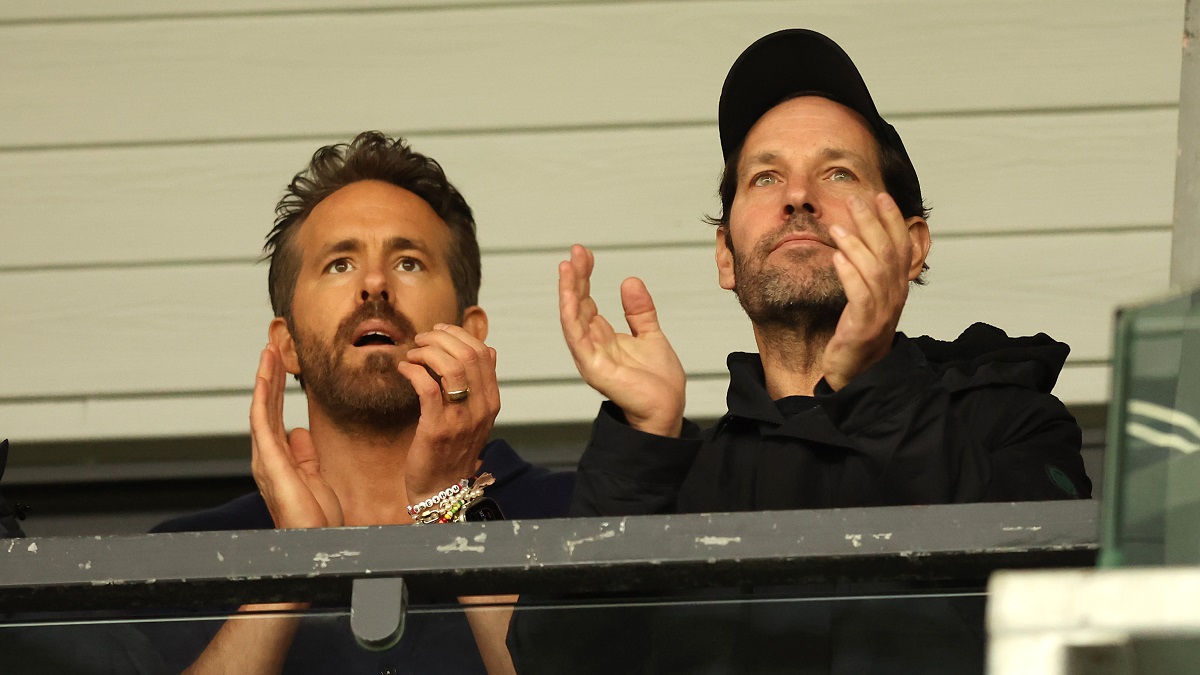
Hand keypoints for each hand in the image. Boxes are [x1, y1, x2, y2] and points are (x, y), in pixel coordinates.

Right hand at [250, 345, 343, 528]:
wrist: (314, 542)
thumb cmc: (314, 519)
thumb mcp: (314, 478)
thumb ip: (305, 455)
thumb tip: (299, 432)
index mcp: (279, 459)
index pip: (276, 416)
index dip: (277, 389)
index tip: (280, 365)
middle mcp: (267, 456)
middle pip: (267, 407)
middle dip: (269, 377)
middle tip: (271, 348)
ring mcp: (266, 458)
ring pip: (261, 408)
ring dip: (263, 379)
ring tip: (267, 352)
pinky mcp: (270, 462)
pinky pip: (263, 422)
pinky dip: (262, 396)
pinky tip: (264, 376)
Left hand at [397, 325, 499, 504]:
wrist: (442, 490)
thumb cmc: (453, 450)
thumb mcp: (476, 416)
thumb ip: (482, 384)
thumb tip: (490, 350)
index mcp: (492, 402)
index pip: (483, 354)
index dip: (459, 335)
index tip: (439, 332)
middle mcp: (481, 408)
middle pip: (467, 355)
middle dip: (440, 339)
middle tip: (421, 340)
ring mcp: (461, 419)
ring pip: (450, 367)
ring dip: (427, 352)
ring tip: (413, 354)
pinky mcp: (437, 428)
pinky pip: (427, 387)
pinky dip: (413, 370)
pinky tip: (404, 369)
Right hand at [558, 244, 685, 436]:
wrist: (667, 410)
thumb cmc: (658, 382)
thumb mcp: (651, 335)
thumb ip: (639, 311)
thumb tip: (629, 281)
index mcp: (604, 337)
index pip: (588, 301)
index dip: (585, 277)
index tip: (585, 254)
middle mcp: (592, 344)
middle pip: (577, 305)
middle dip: (575, 277)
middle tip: (575, 252)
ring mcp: (589, 355)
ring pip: (572, 317)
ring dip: (568, 291)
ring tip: (567, 266)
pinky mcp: (592, 366)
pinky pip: (576, 337)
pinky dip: (571, 314)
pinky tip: (570, 295)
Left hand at [822, 192, 918, 389]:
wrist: (853, 375)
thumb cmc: (856, 335)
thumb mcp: (867, 299)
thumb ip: (868, 272)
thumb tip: (860, 240)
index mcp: (896, 288)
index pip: (900, 246)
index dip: (892, 220)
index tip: (880, 196)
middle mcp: (894, 297)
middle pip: (888, 252)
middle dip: (873, 223)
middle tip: (856, 199)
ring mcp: (881, 313)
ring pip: (874, 270)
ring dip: (857, 245)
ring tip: (838, 226)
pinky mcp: (863, 327)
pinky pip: (859, 296)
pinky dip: (848, 274)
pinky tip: (836, 257)